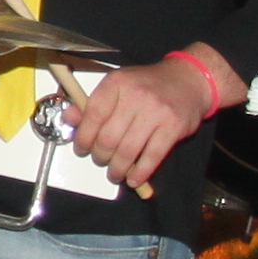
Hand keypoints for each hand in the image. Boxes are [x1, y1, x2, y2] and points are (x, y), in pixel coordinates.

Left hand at [62, 58, 218, 195]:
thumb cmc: (149, 85)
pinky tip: (134, 179)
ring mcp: (156, 111)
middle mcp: (136, 95)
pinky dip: (140, 173)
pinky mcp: (173, 127)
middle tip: (100, 161)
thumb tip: (69, 118)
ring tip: (115, 173)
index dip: (84, 137)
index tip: (82, 149)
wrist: (188, 79)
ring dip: (117, 169)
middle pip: (108, 137)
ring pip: (128, 150)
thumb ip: (93, 103)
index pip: (93, 115)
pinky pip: (152, 157)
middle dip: (100, 156)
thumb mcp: (119, 85)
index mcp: (117, 83)